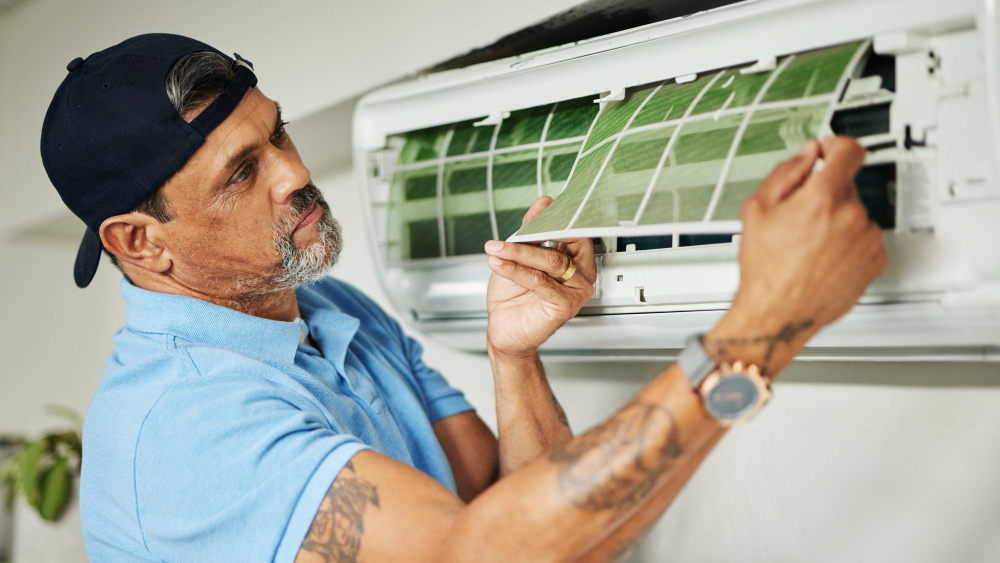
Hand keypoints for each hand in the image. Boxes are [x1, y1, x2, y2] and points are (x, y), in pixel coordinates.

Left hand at [484, 197, 596, 358]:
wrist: (504, 330)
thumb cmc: (513, 296)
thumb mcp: (519, 254)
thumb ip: (531, 230)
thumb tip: (543, 203)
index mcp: (575, 258)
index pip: (574, 229)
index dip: (557, 216)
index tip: (542, 206)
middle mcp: (581, 274)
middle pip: (567, 241)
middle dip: (538, 232)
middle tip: (513, 232)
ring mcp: (576, 291)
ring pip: (550, 261)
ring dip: (518, 252)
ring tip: (495, 249)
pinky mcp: (565, 306)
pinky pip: (539, 281)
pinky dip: (515, 270)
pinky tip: (498, 263)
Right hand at [708, 137, 887, 374]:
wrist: (778, 313)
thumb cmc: (764, 269)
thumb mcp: (757, 210)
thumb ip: (786, 172)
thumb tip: (807, 154)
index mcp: (822, 198)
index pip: (849, 151)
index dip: (837, 145)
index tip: (830, 151)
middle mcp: (851, 216)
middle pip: (847, 185)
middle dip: (825, 193)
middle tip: (800, 217)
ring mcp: (867, 239)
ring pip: (856, 212)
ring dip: (838, 219)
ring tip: (810, 244)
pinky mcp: (876, 260)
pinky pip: (865, 238)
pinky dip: (849, 242)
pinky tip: (824, 257)